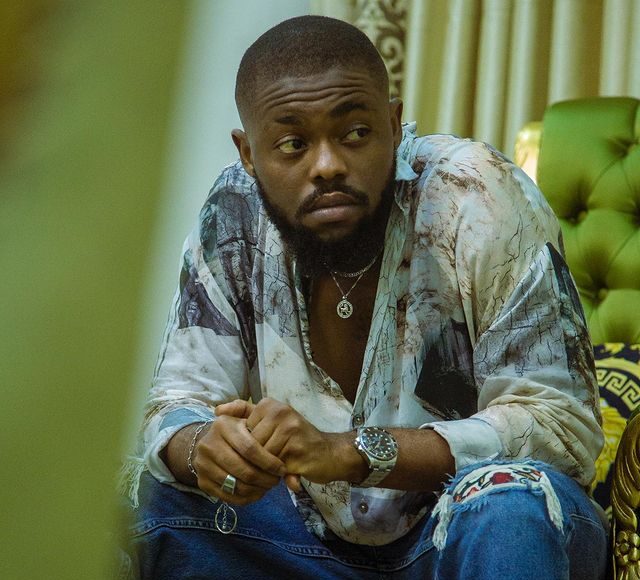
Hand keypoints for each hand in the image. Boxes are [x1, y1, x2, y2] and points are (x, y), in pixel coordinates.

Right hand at [190, 407, 286, 505]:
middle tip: (276, 481)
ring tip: (268, 486)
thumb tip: (223, 408)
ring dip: (257, 489)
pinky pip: (227, 496)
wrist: (211, 445)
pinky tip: (256, 493)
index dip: (269, 461)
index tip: (281, 468)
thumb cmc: (237, 430)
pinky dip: (245, 498)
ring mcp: (203, 465)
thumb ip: (245, 408)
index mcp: (222, 426)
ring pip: (236, 485)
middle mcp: (208, 445)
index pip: (250, 448)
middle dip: (265, 478)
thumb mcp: (243, 416)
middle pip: (244, 470)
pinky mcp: (201, 482)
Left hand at [216, 398, 361, 488]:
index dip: (248, 448)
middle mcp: (280, 412)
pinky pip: (274, 468)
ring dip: (267, 469)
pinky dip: (279, 476)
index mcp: (270, 404)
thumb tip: (216, 410)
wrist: (331, 454)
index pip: (242, 432)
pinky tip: (289, 475)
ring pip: (261, 458)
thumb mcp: (271, 423)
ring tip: (279, 469)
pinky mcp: (296, 448)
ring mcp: (289, 429)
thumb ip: (245, 415)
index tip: (262, 452)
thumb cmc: (297, 440)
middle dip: (256, 461)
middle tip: (270, 465)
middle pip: (250, 446)